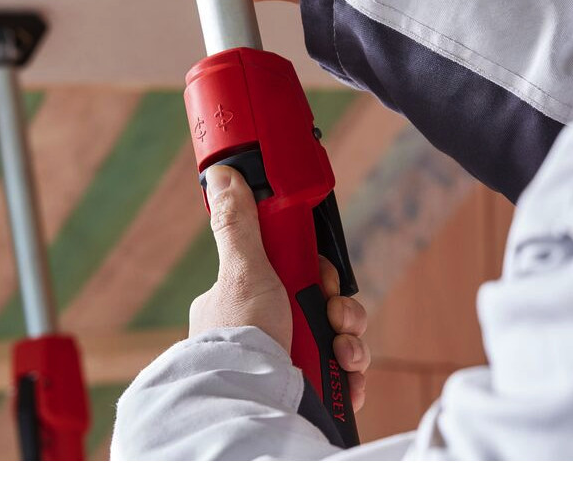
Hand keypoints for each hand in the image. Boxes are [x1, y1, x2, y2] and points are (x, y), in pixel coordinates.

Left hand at [189, 165, 368, 410]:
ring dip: (351, 344)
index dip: (319, 275)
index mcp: (247, 302)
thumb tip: (221, 174)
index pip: (295, 276)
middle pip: (322, 309)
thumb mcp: (242, 271)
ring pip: (336, 342)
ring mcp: (285, 363)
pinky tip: (348, 379)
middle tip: (337, 316)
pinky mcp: (305, 392)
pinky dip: (351, 377)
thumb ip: (238, 224)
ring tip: (343, 352)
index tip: (324, 278)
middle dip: (341, 312)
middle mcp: (265, 332)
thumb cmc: (241, 335)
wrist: (248, 400)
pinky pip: (340, 378)